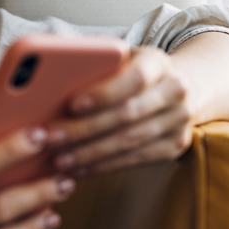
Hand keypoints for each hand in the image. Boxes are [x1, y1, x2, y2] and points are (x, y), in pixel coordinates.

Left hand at [44, 46, 194, 177]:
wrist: (179, 87)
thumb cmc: (130, 71)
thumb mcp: (119, 59)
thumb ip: (94, 66)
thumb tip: (48, 83)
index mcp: (157, 62)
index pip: (133, 78)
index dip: (103, 93)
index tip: (72, 105)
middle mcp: (175, 90)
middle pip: (127, 114)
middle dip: (85, 129)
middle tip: (52, 138)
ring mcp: (179, 120)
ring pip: (130, 141)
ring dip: (90, 153)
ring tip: (59, 159)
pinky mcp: (176, 145)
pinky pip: (136, 159)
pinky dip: (103, 166)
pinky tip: (79, 169)